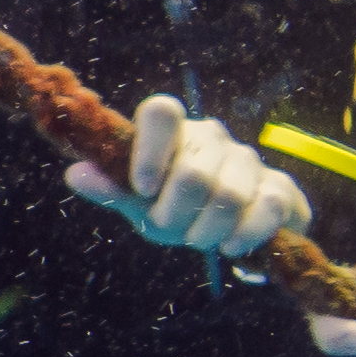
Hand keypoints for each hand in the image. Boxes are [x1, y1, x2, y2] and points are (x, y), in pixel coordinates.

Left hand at [67, 93, 304, 259]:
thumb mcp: (142, 206)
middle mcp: (211, 136)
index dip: (149, 150)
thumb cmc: (177, 210)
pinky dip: (245, 235)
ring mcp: (248, 158)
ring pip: (228, 195)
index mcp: (173, 132)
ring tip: (201, 238)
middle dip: (178, 216)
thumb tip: (76, 174)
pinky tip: (232, 245)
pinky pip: (266, 208)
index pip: (160, 112)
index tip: (143, 189)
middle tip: (175, 231)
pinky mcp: (280, 186)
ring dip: (207, 232)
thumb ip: (114, 191)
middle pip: (193, 173)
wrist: (232, 232)